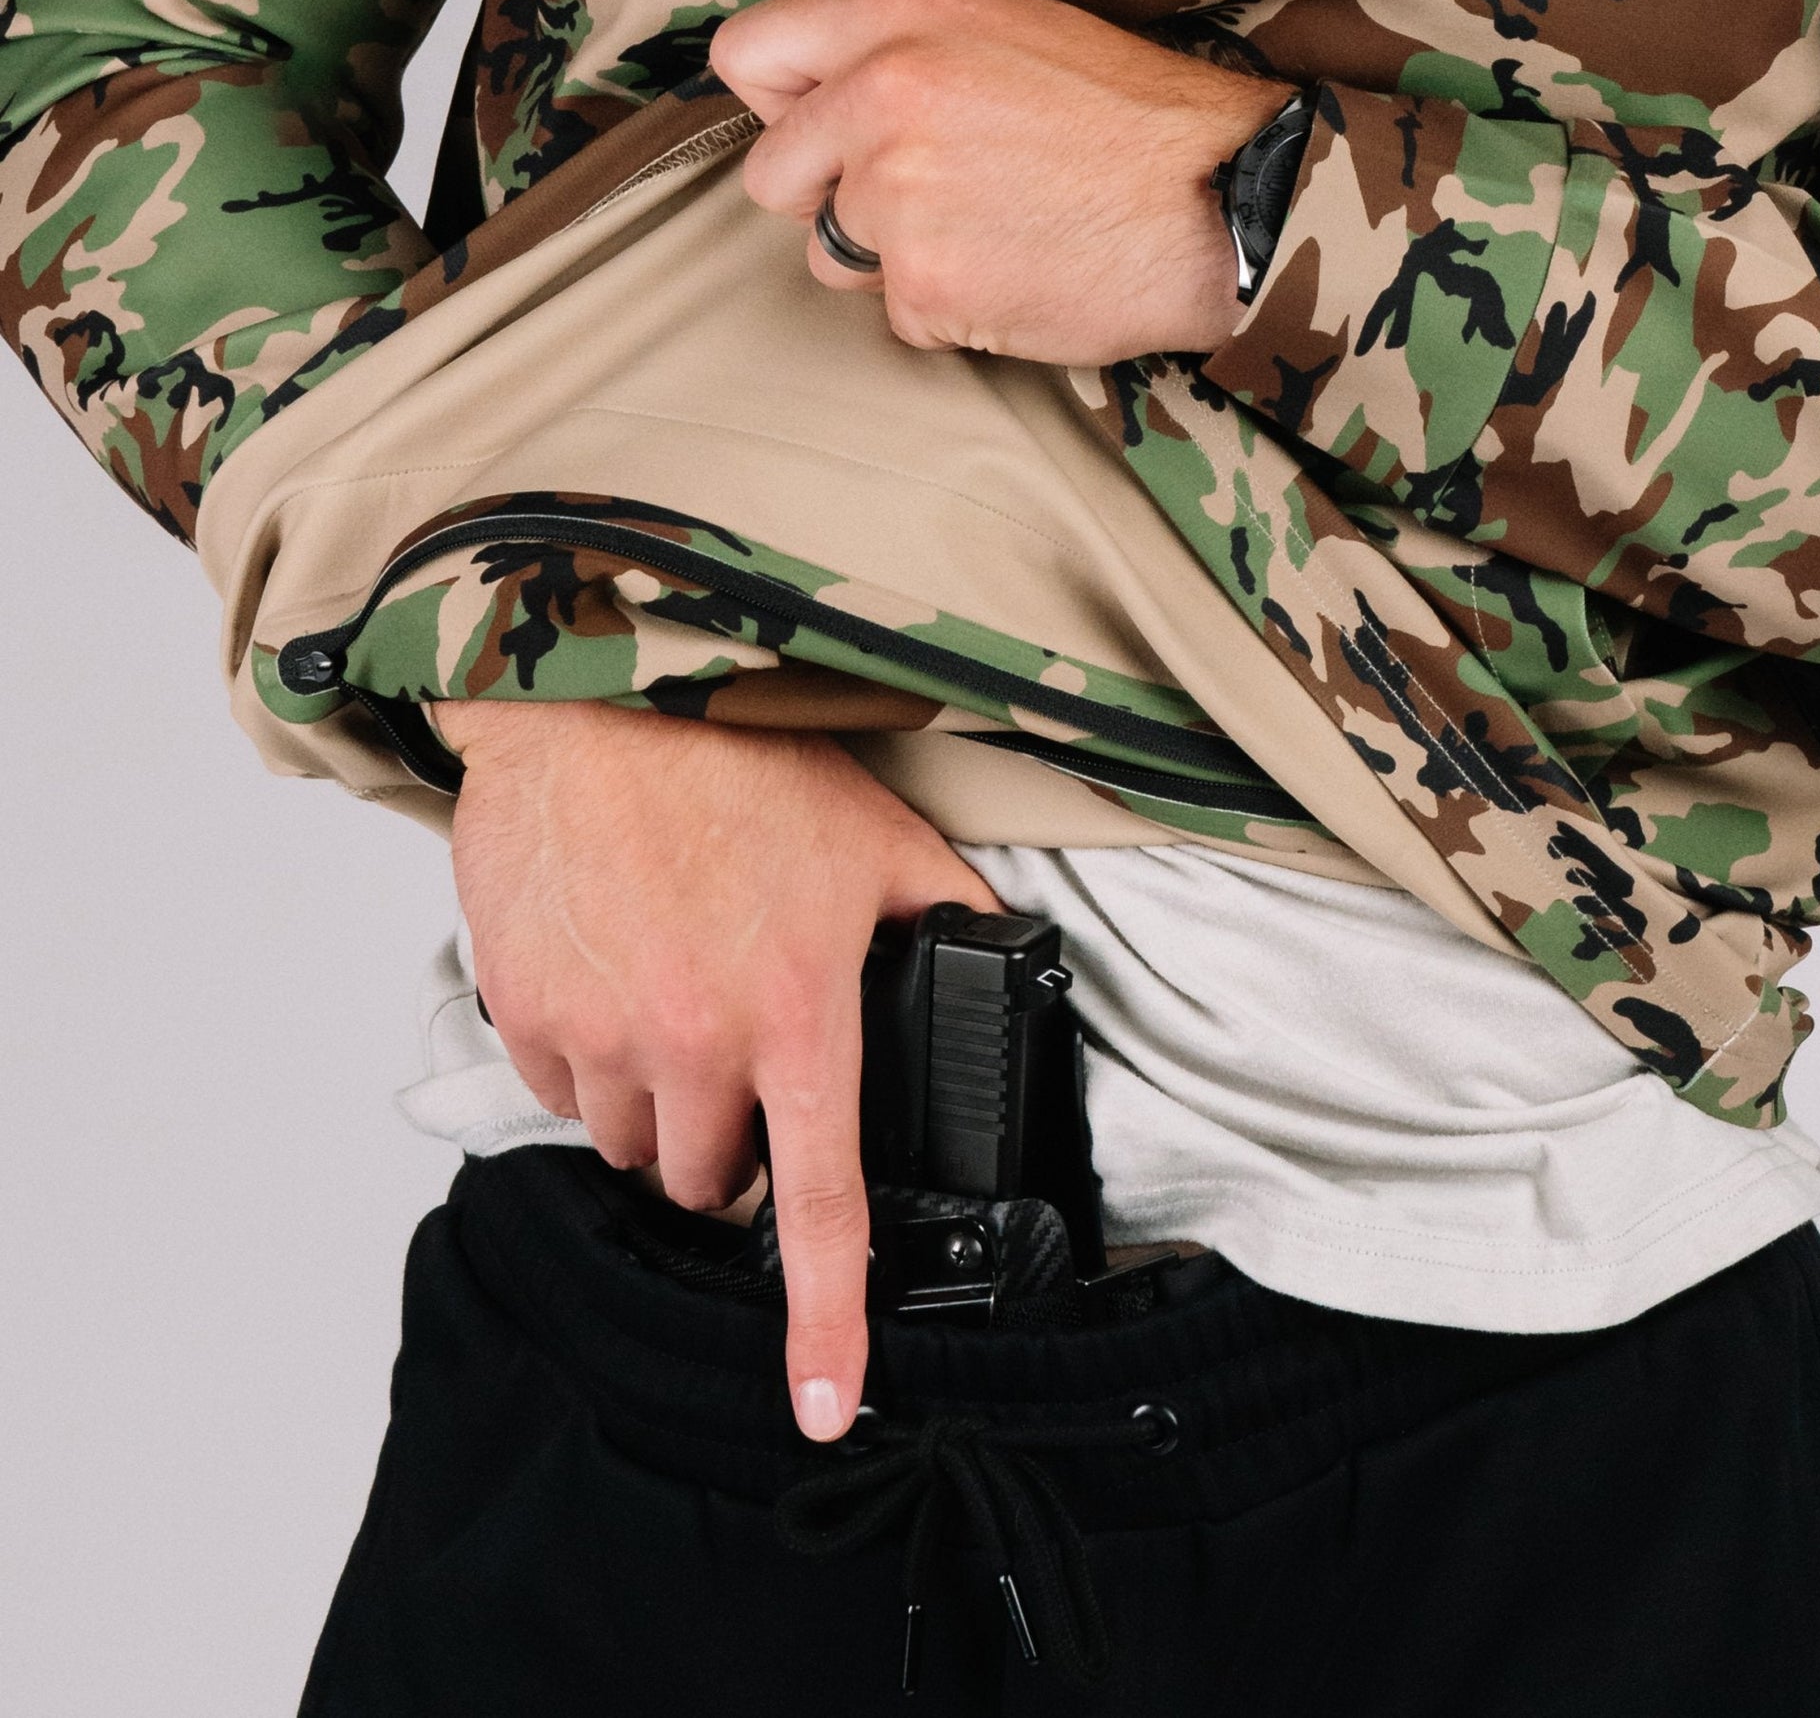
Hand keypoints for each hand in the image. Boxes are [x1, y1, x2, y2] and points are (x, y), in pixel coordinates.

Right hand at [433, 699, 1006, 1440]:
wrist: (597, 705)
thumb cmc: (739, 765)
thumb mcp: (880, 837)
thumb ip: (946, 913)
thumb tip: (1002, 957)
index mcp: (796, 1018)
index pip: (815, 1208)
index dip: (821, 1322)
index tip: (818, 1402)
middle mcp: (693, 1044)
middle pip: (709, 1182)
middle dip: (729, 1145)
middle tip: (741, 1056)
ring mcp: (598, 1034)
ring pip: (630, 1144)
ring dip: (658, 1104)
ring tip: (675, 1003)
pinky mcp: (528, 1013)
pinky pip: (560, 1093)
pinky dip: (588, 1065)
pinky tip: (613, 984)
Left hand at [706, 0, 1300, 365]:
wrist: (1221, 203)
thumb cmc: (1133, 119)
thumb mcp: (1011, 27)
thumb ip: (903, 49)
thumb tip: (820, 100)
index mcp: (902, 19)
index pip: (749, 56)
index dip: (782, 107)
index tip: (822, 134)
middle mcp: (883, 99)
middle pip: (773, 178)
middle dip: (831, 201)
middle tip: (923, 201)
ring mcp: (898, 198)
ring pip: (835, 257)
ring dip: (893, 262)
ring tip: (990, 233)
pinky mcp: (925, 285)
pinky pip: (899, 317)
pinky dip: (950, 311)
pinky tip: (1016, 276)